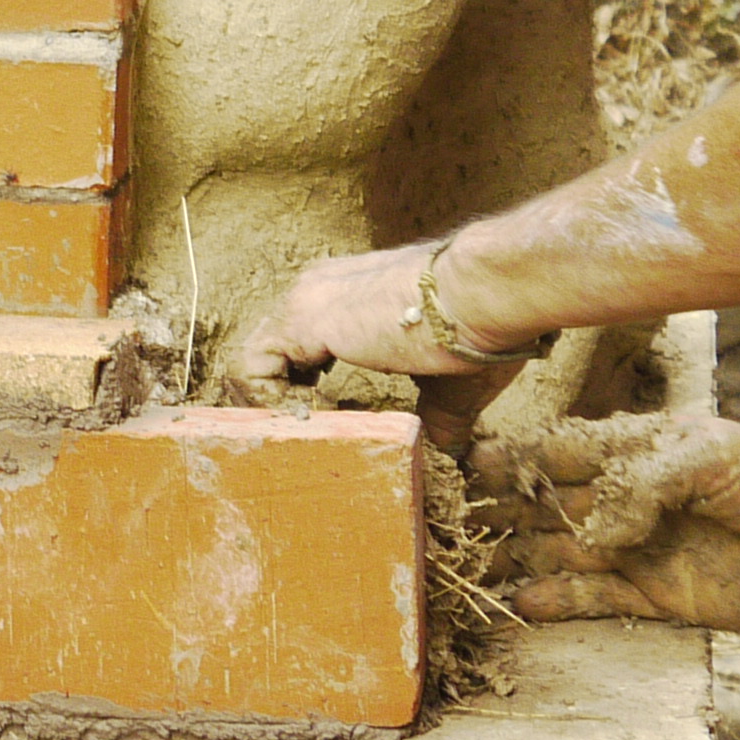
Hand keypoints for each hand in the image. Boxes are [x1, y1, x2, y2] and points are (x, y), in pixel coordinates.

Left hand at [225, 241, 529, 446]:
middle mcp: (320, 288)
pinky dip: (271, 400)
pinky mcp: (303, 320)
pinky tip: (309, 422)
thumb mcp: (448, 378)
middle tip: (317, 430)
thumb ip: (436, 413)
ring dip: (277, 400)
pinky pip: (257, 365)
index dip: (310, 380)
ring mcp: (307, 300)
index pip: (304, 336)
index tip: (336, 415)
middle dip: (286, 393)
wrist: (482, 292)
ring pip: (260, 356)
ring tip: (312, 431)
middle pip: (276, 345)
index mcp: (350, 292)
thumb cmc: (478, 326)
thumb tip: (443, 452)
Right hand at [471, 410, 739, 630]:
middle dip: (494, 511)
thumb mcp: (711, 455)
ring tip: (467, 570)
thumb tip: (595, 534)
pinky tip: (521, 604)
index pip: (553, 453)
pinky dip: (556, 602)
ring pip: (557, 553)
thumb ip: (644, 484)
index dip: (507, 459)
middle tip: (441, 525)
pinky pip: (593, 600)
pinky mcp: (656, 597)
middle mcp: (623, 500)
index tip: (455, 465)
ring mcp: (636, 550)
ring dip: (513, 559)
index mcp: (631, 450)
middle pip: (542, 506)